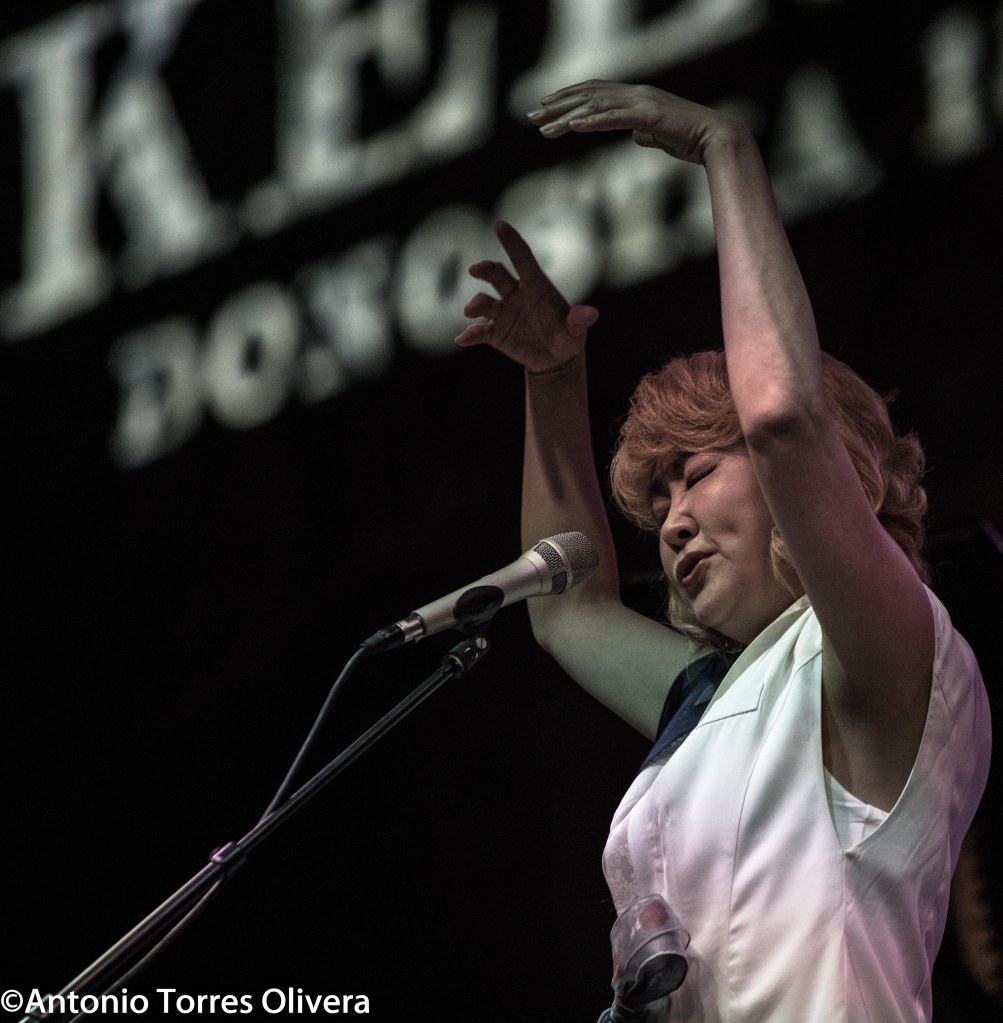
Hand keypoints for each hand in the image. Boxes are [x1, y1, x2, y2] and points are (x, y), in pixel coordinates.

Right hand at [455, 221, 597, 373]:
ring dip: (476, 304)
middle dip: (486, 270)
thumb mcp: (575, 330)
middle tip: (475, 270)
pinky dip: (470, 334)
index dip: (512, 242)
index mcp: (535, 286)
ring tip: (472, 311)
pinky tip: (463, 339)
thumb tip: (591, 314)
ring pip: (485, 302)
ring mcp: (503, 313)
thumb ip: (579, 321)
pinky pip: (480, 331)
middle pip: (497, 275)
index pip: (522, 259)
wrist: (556, 360)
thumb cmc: (567, 336)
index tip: (500, 225)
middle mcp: (516, 295)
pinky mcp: (496, 333)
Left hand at [527, 80, 743, 164]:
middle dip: (557, 105)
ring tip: (543, 127)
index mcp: (636, 96)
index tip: (545, 105)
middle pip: (588, 95)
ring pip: (595, 106)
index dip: (568, 96)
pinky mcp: (648, 117)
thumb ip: (644, 132)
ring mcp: (642, 102)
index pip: (595, 91)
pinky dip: (591, 122)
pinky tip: (572, 127)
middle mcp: (636, 93)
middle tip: (531, 115)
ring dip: (566, 117)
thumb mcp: (659, 136)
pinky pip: (614, 118)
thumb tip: (634, 137)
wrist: (715, 138)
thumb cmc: (690, 139)